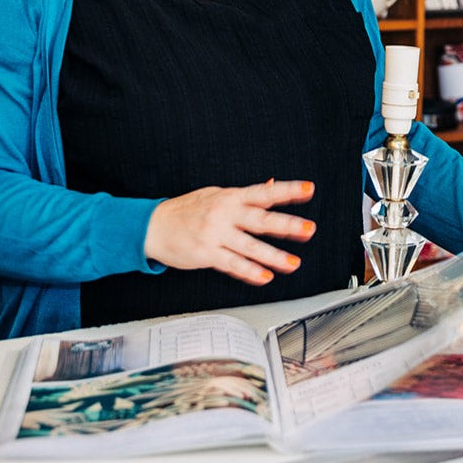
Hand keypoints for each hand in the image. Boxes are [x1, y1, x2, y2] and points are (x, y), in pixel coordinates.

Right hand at [144, 179, 315, 284]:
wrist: (153, 225)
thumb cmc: (187, 210)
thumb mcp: (217, 194)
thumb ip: (246, 194)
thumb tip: (272, 184)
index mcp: (231, 197)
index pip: (265, 192)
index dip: (288, 190)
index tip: (309, 190)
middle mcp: (226, 213)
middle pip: (261, 219)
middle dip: (287, 225)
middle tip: (308, 229)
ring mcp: (216, 234)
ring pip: (250, 246)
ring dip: (274, 256)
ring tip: (293, 263)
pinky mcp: (206, 253)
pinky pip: (232, 264)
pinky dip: (250, 271)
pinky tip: (264, 277)